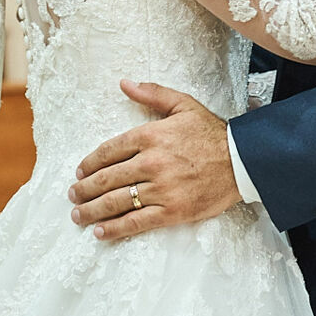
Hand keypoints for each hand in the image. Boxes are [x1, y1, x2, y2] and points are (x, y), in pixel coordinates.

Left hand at [68, 81, 238, 240]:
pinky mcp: (172, 211)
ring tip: (78, 215)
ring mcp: (161, 189)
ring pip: (116, 202)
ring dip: (92, 211)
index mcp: (150, 135)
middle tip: (72, 196)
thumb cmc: (212, 133)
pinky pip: (136, 222)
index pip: (108, 151)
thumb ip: (152, 94)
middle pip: (106, 179)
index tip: (80, 172)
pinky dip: (115, 229)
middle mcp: (151, 162)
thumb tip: (125, 83)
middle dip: (84, 189)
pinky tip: (101, 232)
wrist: (243, 161)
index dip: (88, 164)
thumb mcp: (183, 105)